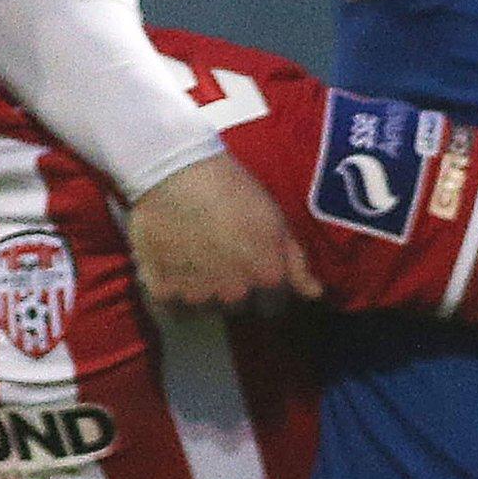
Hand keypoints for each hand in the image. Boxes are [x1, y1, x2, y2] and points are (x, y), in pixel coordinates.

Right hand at [126, 153, 321, 315]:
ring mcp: (197, 296)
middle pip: (237, 305)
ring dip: (201, 289)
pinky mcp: (162, 292)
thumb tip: (315, 294)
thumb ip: (296, 262)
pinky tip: (171, 263)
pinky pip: (170, 303)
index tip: (251, 265)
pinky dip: (171, 288)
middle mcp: (235, 294)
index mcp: (267, 276)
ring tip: (193, 256)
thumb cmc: (231, 187)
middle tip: (219, 255)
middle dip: (232, 286)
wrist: (174, 172)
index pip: (273, 306)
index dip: (263, 286)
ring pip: (203, 306)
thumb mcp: (274, 219)